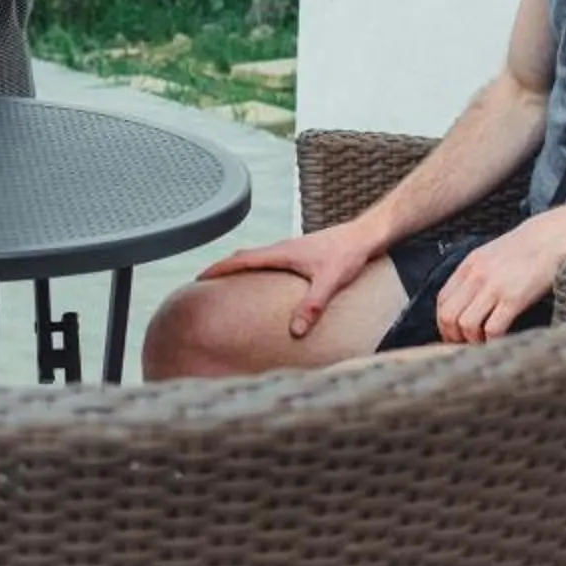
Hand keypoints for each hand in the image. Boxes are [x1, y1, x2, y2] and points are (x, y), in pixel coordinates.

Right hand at [199, 224, 383, 339]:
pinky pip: (270, 262)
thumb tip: (295, 330)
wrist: (366, 236)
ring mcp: (292, 251)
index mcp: (282, 253)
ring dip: (240, 269)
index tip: (200, 276)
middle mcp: (283, 249)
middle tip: (206, 283)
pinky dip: (258, 270)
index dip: (219, 268)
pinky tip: (265, 284)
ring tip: (229, 286)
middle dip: (224, 270)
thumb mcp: (330, 282)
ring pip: (257, 259)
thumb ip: (312, 305)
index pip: (241, 259)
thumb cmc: (349, 253)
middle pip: (244, 258)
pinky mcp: (302, 255)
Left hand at [433, 213, 565, 343]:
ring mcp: (494, 287)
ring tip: (483, 345)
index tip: (453, 334)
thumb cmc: (528, 248)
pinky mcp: (514, 298)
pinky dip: (492, 341)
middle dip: (453, 336)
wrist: (555, 236)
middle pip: (448, 315)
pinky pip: (493, 329)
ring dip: (472, 341)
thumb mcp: (493, 254)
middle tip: (465, 346)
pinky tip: (499, 342)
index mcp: (469, 265)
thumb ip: (477, 274)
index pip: (442, 300)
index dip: (443, 322)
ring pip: (466, 325)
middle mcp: (477, 276)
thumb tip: (467, 300)